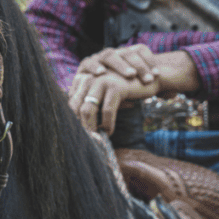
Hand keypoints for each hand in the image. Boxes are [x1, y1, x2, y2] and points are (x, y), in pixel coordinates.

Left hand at [68, 49, 200, 132]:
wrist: (148, 78)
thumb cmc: (124, 90)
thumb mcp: (104, 97)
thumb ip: (90, 107)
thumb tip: (78, 129)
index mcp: (81, 79)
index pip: (70, 103)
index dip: (73, 120)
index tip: (78, 134)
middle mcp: (87, 77)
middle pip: (75, 107)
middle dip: (80, 126)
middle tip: (86, 140)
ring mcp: (100, 80)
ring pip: (87, 110)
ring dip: (91, 127)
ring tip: (97, 138)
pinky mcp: (114, 86)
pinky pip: (107, 110)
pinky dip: (107, 124)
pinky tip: (109, 131)